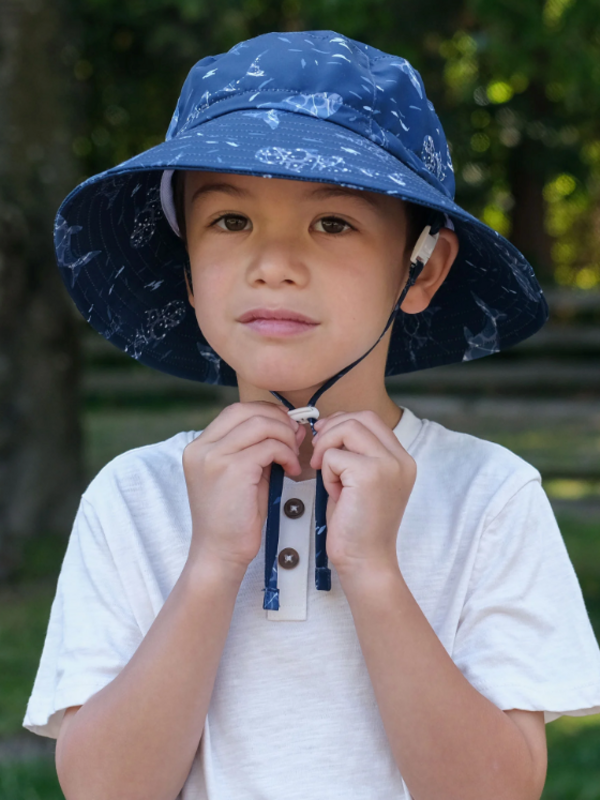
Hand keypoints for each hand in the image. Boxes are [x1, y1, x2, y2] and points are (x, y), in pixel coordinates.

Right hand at [182, 401, 305, 571]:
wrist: (219, 553)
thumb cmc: (234, 518)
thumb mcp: (245, 475)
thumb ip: (262, 448)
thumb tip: (292, 425)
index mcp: (199, 446)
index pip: (236, 411)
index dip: (266, 412)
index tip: (286, 426)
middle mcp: (201, 447)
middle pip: (247, 411)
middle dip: (278, 420)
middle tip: (295, 437)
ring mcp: (214, 457)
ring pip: (261, 425)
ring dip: (285, 437)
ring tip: (292, 457)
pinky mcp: (232, 470)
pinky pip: (269, 447)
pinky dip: (286, 454)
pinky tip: (291, 469)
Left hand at [309, 410, 415, 575]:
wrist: (365, 561)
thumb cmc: (356, 524)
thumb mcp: (360, 481)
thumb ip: (354, 452)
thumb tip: (328, 425)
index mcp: (401, 459)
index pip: (371, 419)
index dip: (343, 422)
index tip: (325, 439)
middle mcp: (401, 459)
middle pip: (361, 417)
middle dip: (332, 430)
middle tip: (318, 455)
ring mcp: (388, 465)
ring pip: (348, 429)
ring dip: (328, 449)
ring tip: (328, 475)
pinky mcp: (370, 475)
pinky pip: (334, 456)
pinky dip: (327, 473)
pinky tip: (335, 494)